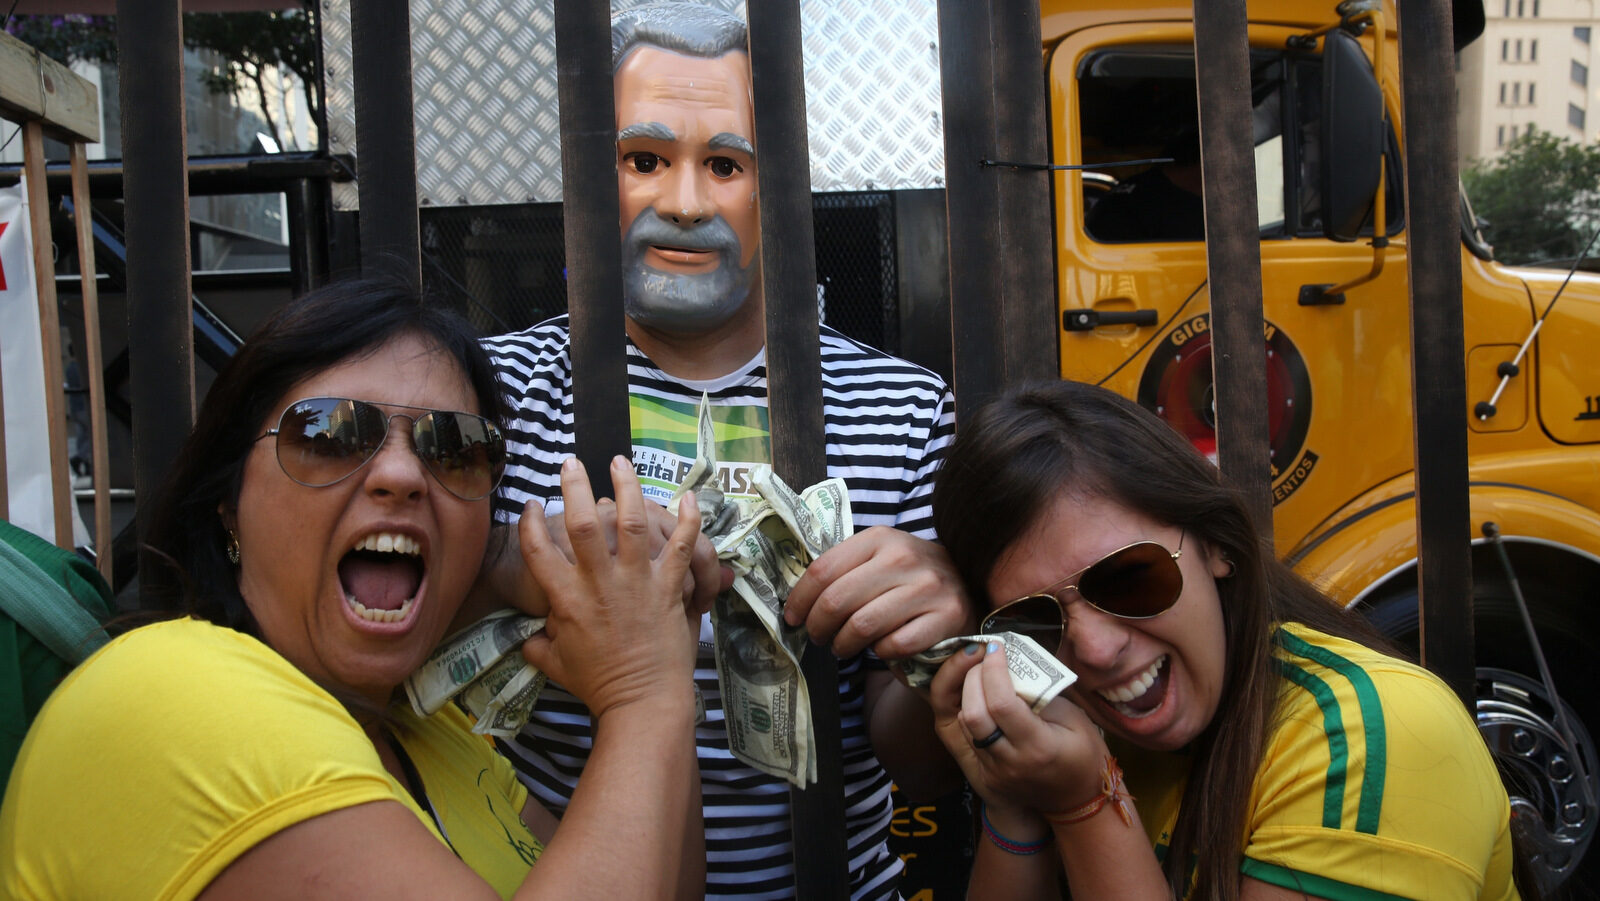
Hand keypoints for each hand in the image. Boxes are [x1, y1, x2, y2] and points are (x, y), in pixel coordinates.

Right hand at [518, 456, 700, 719]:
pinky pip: (682, 546)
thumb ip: (539, 646)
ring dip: (627, 487)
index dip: (530, 524)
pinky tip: (688, 496)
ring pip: (632, 522)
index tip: (530, 505)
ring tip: (621, 461)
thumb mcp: (558, 666)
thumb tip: (526, 639)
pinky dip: (688, 519)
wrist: (643, 703)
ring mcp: (636, 582)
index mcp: (566, 599)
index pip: (538, 551)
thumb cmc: (599, 686)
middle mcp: (599, 583)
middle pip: (581, 523)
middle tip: (572, 463)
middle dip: (575, 487)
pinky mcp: (669, 588)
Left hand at [782, 527, 974, 658]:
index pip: (823, 569)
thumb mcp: (878, 560)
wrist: (967, 588)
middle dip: (818, 626)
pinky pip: (895, 645)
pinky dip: (881, 652)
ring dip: (843, 644)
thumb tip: (795, 602)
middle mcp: (905, 557)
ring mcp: (930, 587)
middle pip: (837, 600)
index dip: (800, 599)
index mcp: (880, 538)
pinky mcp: (948, 617)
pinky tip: (881, 649)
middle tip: (817, 637)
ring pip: (862, 625)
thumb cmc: (907, 580)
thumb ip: (844, 571)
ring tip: (842, 647)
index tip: (792, 618)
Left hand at [928, 640, 1105, 816]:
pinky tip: (981, 696)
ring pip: (963, 724)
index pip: (1001, 703)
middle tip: (984, 657)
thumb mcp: (1076, 720)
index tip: (996, 648)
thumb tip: (1014, 665)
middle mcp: (1010, 762)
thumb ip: (1044, 694)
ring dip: (967, 692)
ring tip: (981, 673)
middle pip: (973, 713)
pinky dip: (969, 710)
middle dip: (972, 677)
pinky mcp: (985, 775)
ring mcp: (994, 772)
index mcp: (1038, 747)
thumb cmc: (1084, 756)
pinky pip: (966, 737)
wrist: (1077, 802)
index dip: (993, 670)